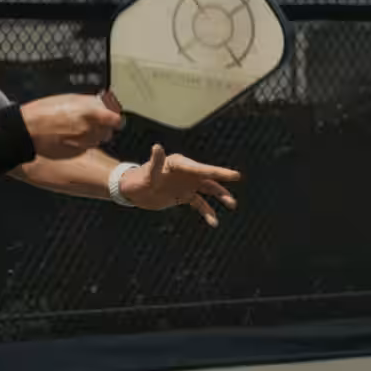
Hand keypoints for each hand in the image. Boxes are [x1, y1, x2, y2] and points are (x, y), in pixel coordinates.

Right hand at [20, 94, 123, 159]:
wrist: (26, 130)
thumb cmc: (43, 112)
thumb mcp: (69, 99)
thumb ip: (88, 103)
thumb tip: (100, 104)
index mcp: (89, 113)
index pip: (115, 119)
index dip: (115, 118)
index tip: (114, 117)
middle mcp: (88, 130)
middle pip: (107, 131)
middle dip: (103, 127)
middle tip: (93, 122)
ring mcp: (81, 144)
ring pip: (96, 141)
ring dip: (93, 135)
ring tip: (78, 129)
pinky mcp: (74, 154)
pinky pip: (85, 147)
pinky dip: (82, 143)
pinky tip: (69, 137)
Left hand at [119, 144, 240, 226]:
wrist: (133, 192)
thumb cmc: (138, 179)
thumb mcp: (148, 173)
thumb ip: (155, 162)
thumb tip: (157, 147)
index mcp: (180, 164)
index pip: (201, 168)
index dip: (217, 172)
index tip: (233, 175)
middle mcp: (187, 173)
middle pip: (208, 177)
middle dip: (223, 179)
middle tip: (237, 178)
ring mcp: (187, 184)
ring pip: (208, 190)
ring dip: (220, 196)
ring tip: (232, 205)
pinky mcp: (184, 196)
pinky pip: (199, 204)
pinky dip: (207, 212)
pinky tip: (214, 222)